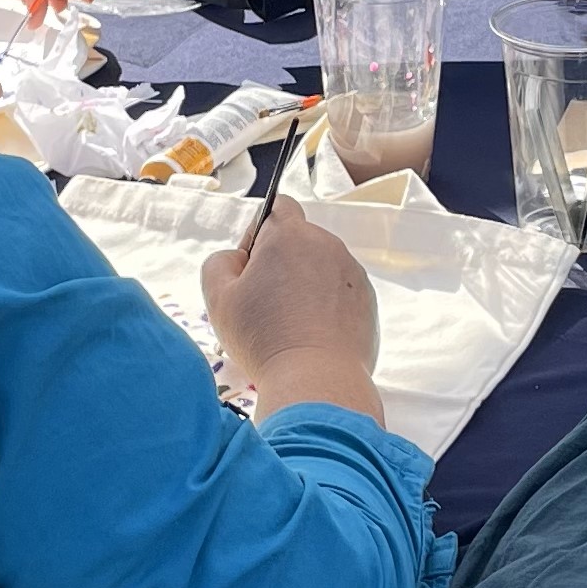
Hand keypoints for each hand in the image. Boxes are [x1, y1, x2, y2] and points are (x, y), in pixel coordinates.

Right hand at [205, 196, 384, 424]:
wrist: (317, 380)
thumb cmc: (264, 338)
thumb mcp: (219, 297)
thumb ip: (220, 262)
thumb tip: (238, 258)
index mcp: (289, 235)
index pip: (278, 207)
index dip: (259, 233)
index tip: (251, 267)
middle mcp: (327, 245)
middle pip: (300, 242)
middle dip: (282, 264)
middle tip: (266, 304)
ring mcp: (352, 273)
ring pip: (321, 269)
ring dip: (305, 286)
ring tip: (290, 326)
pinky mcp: (368, 301)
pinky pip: (341, 294)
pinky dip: (327, 308)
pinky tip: (312, 337)